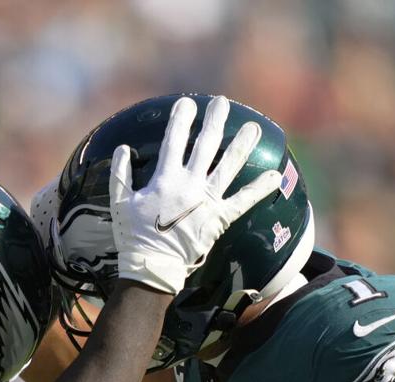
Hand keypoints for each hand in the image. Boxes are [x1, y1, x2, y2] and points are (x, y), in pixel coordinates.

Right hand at [108, 95, 281, 294]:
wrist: (153, 266)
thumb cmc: (133, 236)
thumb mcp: (119, 203)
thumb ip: (120, 174)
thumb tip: (122, 149)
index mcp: (165, 178)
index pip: (174, 140)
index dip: (181, 119)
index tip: (187, 103)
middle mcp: (189, 184)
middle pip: (206, 145)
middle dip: (214, 120)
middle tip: (222, 103)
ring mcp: (207, 200)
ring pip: (229, 166)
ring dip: (242, 145)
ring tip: (253, 126)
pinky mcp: (219, 218)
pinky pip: (243, 201)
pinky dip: (259, 189)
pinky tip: (274, 176)